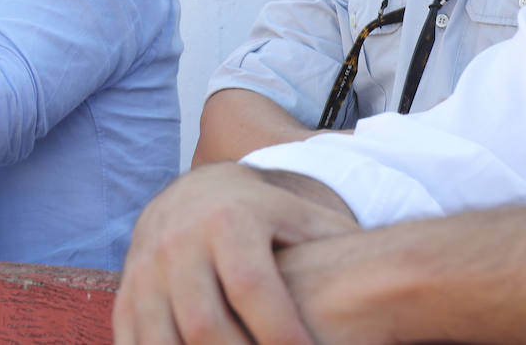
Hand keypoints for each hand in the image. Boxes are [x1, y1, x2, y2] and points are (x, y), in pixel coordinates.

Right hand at [113, 163, 359, 344]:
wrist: (194, 195)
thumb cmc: (263, 218)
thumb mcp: (298, 218)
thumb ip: (335, 242)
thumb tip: (398, 270)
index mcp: (227, 223)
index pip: (252, 288)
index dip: (280, 333)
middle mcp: (178, 243)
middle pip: (205, 324)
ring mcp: (145, 269)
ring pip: (162, 339)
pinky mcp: (127, 292)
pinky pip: (132, 341)